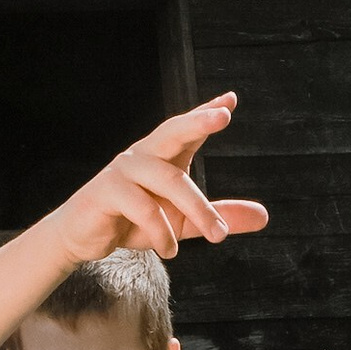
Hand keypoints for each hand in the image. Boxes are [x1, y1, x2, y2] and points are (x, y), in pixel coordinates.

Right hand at [52, 94, 266, 269]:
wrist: (85, 238)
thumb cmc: (134, 221)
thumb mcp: (184, 221)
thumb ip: (219, 216)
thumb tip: (265, 216)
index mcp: (162, 156)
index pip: (187, 129)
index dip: (206, 113)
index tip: (231, 99)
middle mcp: (144, 155)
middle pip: (172, 130)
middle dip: (198, 121)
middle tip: (224, 115)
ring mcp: (124, 170)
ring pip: (169, 179)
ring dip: (198, 209)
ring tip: (218, 236)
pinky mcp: (106, 191)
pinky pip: (143, 207)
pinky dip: (162, 231)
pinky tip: (170, 250)